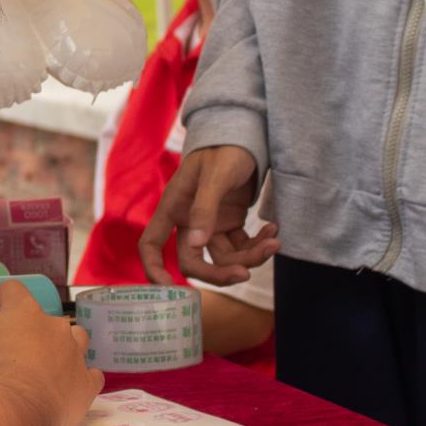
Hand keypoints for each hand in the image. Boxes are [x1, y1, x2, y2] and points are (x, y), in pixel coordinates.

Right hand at [0, 280, 102, 425]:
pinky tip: (65, 388)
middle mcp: (55, 326)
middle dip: (28, 333)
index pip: (10, 290)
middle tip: (8, 355)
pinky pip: (89, 375)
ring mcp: (75, 354)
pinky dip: (78, 380)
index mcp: (25, 311)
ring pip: (76, 340)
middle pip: (44, 319)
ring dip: (61, 349)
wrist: (14, 411)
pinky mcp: (86, 383)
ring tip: (43, 368)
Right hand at [137, 145, 278, 284]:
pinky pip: (242, 247)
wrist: (246, 136)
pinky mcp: (230, 224)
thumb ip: (205, 209)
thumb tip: (195, 244)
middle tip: (246, 274)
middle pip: (193, 261)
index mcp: (173, 208)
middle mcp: (187, 221)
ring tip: (274, 242)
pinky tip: (273, 231)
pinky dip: (258, 244)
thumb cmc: (224, 150)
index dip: (154, 269)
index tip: (168, 289)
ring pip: (224, 257)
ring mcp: (210, 225)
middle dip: (220, 272)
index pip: (151, 244)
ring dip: (250, 256)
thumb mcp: (215, 176)